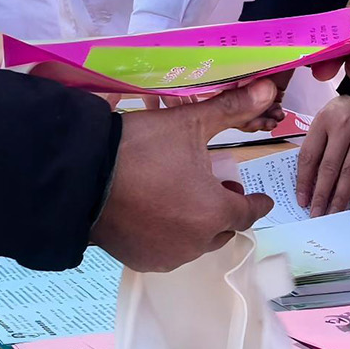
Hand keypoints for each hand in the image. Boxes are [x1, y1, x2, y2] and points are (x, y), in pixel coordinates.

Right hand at [91, 79, 281, 272]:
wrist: (81, 176)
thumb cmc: (140, 149)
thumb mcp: (188, 124)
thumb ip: (231, 109)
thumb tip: (268, 88)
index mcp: (214, 211)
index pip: (248, 213)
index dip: (257, 203)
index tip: (261, 199)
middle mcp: (196, 242)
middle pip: (223, 230)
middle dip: (224, 211)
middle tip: (215, 187)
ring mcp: (167, 255)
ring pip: (195, 243)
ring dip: (196, 225)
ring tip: (183, 200)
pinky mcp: (140, 260)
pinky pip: (166, 252)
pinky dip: (169, 237)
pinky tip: (157, 216)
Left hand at [297, 92, 349, 212]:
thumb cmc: (346, 114)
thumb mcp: (326, 121)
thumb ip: (318, 145)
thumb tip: (309, 183)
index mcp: (324, 121)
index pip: (309, 156)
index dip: (304, 181)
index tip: (302, 201)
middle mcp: (344, 127)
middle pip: (329, 168)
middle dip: (321, 195)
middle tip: (316, 215)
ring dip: (341, 198)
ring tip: (334, 214)